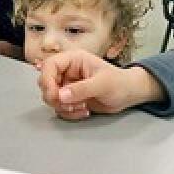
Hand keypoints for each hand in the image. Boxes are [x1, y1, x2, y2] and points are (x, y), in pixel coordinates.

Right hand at [36, 49, 164, 119]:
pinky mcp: (70, 99)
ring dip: (63, 107)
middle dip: (55, 97)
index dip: (47, 80)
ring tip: (82, 107)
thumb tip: (61, 95)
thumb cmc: (119, 83)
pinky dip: (69, 113)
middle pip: (45, 83)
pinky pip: (60, 108)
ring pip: (51, 98)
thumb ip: (81, 89)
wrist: (128, 94)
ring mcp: (68, 86)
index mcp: (73, 59)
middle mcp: (67, 71)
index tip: (54, 95)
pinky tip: (85, 111)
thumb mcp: (102, 84)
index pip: (49, 66)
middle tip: (70, 105)